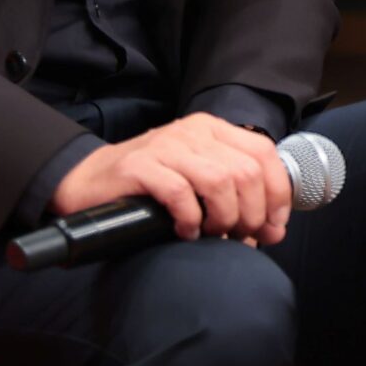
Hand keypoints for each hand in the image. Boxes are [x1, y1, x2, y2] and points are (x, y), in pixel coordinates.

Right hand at [50, 113, 291, 245]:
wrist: (88, 181)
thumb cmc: (149, 185)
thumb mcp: (198, 180)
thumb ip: (236, 197)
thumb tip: (273, 231)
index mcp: (213, 130)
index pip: (264, 152)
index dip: (277, 192)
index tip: (274, 225)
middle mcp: (193, 132)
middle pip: (247, 171)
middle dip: (252, 213)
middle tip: (239, 236)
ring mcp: (166, 146)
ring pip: (220, 181)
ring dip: (224, 217)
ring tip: (213, 234)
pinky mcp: (140, 166)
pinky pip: (180, 193)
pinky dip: (190, 219)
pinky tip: (185, 231)